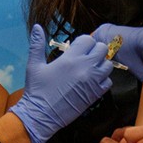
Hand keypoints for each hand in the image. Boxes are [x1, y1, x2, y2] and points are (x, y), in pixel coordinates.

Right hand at [10, 24, 112, 142]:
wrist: (41, 115)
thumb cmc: (37, 90)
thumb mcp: (34, 65)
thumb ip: (37, 44)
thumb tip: (36, 27)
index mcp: (70, 58)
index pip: (88, 39)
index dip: (83, 42)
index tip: (77, 48)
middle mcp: (84, 67)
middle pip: (102, 49)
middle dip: (95, 50)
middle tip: (86, 57)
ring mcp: (92, 81)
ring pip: (108, 64)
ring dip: (101, 64)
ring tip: (89, 69)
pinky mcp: (95, 94)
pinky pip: (108, 81)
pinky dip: (103, 80)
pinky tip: (92, 82)